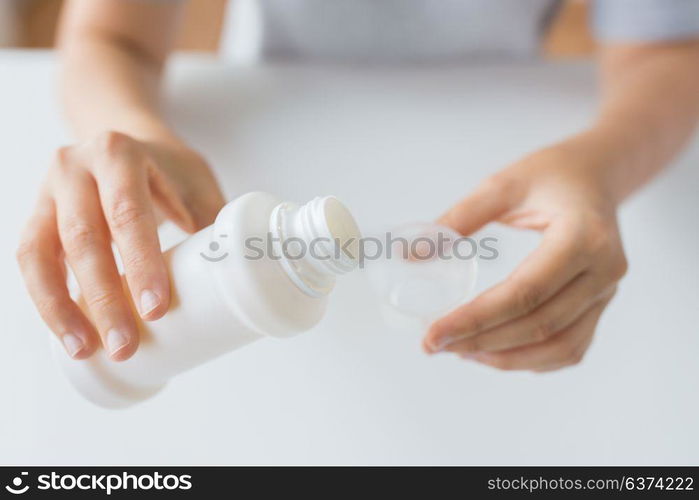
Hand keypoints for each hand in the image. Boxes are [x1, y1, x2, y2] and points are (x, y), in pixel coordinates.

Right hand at [17, 131, 224, 360]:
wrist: (120, 138)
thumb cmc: (166, 168)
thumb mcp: (195, 180)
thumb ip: (216, 219)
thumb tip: (248, 273)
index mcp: (118, 153)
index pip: (127, 212)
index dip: (139, 263)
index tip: (155, 309)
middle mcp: (74, 168)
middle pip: (84, 238)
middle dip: (104, 298)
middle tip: (126, 345)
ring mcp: (48, 193)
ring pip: (41, 254)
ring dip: (63, 309)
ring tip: (88, 350)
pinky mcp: (36, 218)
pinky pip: (30, 262)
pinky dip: (46, 302)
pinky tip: (69, 334)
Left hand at [424, 136, 627, 370]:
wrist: (598, 174)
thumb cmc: (551, 174)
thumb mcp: (501, 186)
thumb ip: (456, 220)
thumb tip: (407, 256)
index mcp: (584, 236)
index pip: (525, 293)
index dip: (476, 319)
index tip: (433, 334)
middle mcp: (604, 271)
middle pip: (540, 325)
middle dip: (481, 342)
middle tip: (434, 345)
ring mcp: (607, 292)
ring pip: (559, 346)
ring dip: (506, 358)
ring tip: (459, 350)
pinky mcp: (601, 305)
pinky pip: (571, 347)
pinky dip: (531, 359)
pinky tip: (493, 352)